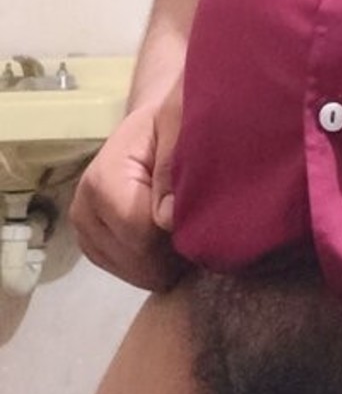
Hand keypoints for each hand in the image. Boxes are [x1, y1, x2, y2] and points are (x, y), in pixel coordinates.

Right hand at [71, 83, 186, 292]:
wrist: (151, 127)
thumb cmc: (170, 122)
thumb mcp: (179, 127)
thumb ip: (173, 167)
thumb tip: (167, 219)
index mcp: (103, 181)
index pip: (140, 233)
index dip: (177, 234)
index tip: (204, 217)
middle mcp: (84, 210)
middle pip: (136, 259)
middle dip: (174, 253)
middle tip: (202, 226)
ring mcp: (85, 231)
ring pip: (133, 271)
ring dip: (166, 261)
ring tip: (186, 229)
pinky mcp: (93, 244)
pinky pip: (128, 271)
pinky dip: (154, 265)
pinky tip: (171, 242)